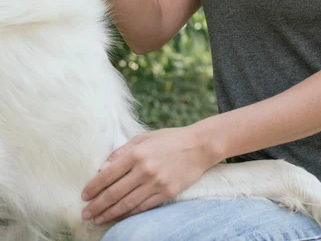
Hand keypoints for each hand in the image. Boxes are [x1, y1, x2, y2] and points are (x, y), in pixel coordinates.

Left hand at [81, 127, 212, 224]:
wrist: (198, 146)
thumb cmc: (169, 139)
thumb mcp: (144, 138)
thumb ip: (122, 152)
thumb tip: (102, 169)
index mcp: (137, 153)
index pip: (108, 174)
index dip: (94, 187)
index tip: (84, 195)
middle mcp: (145, 169)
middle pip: (114, 193)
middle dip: (97, 206)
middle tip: (85, 214)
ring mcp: (156, 183)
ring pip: (127, 204)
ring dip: (109, 214)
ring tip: (97, 219)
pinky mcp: (166, 194)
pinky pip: (143, 208)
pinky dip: (128, 215)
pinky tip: (118, 218)